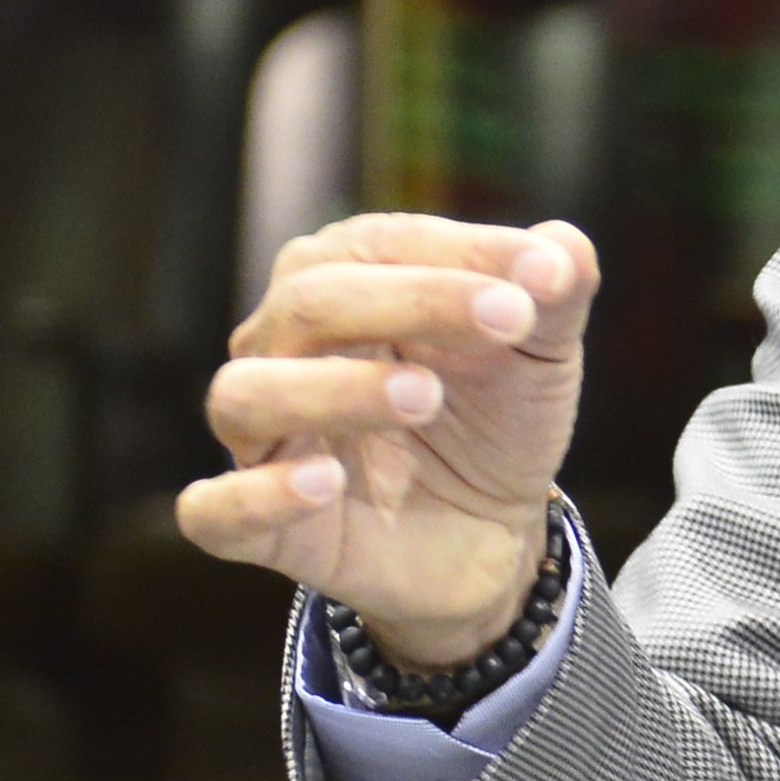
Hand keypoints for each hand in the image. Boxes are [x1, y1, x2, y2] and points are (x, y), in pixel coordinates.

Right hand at [179, 214, 597, 667]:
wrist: (493, 536)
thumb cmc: (493, 419)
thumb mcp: (540, 354)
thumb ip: (555, 295)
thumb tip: (566, 247)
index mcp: (342, 280)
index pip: (379, 245)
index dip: (462, 253)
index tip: (546, 277)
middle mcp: (283, 347)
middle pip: (310, 302)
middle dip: (412, 301)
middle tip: (508, 320)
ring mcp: (263, 437)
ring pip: (248, 393)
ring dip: (336, 389)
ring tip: (423, 398)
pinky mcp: (257, 527)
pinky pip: (214, 510)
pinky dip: (258, 495)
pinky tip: (323, 482)